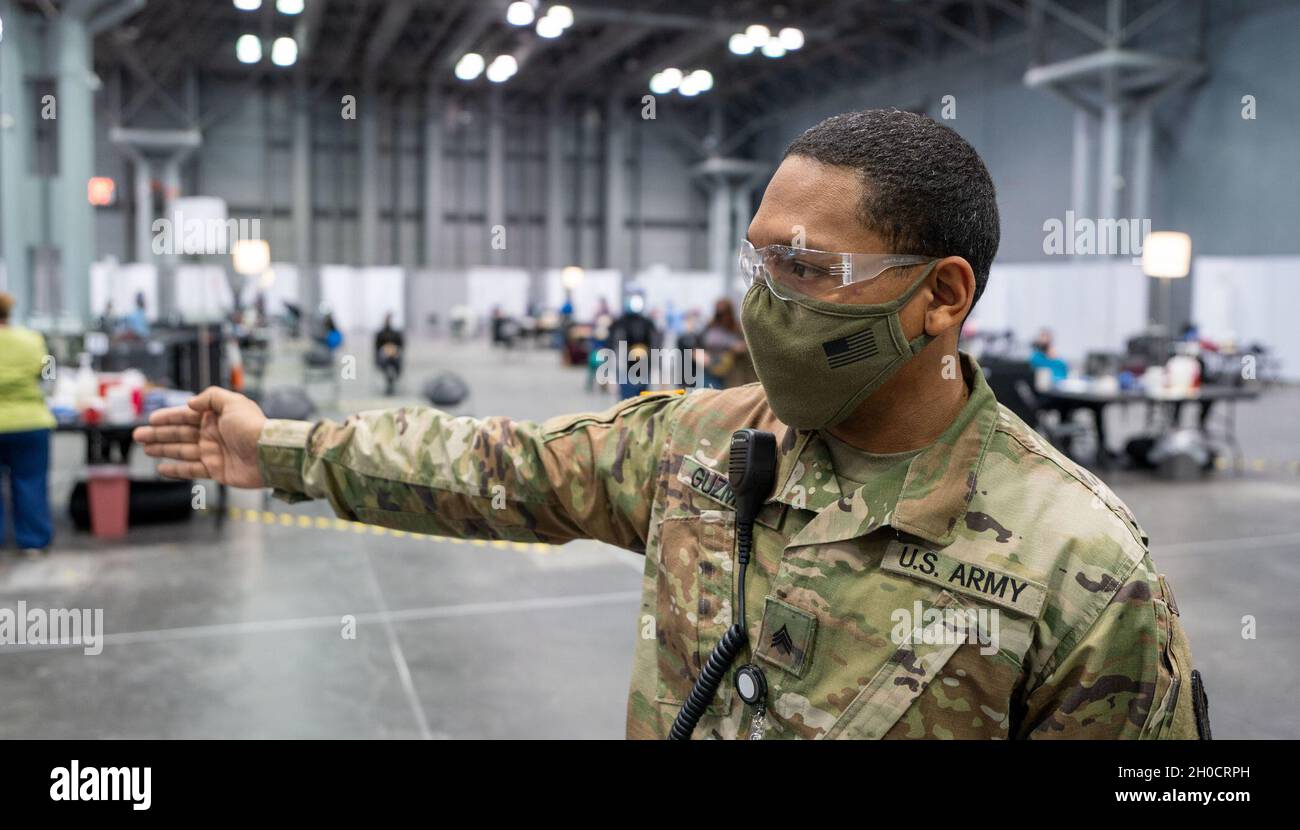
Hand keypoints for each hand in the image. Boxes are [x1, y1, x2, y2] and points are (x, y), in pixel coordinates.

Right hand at [133, 387, 267, 487]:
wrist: (269, 455)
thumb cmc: (253, 427)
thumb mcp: (233, 402)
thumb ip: (211, 398)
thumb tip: (190, 403)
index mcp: (216, 417)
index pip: (186, 416)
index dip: (168, 417)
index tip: (151, 419)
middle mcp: (213, 434)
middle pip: (180, 433)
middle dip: (158, 434)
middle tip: (138, 436)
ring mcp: (213, 453)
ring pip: (182, 450)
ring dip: (163, 449)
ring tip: (145, 448)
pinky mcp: (216, 470)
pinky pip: (191, 470)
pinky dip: (176, 470)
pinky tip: (161, 468)